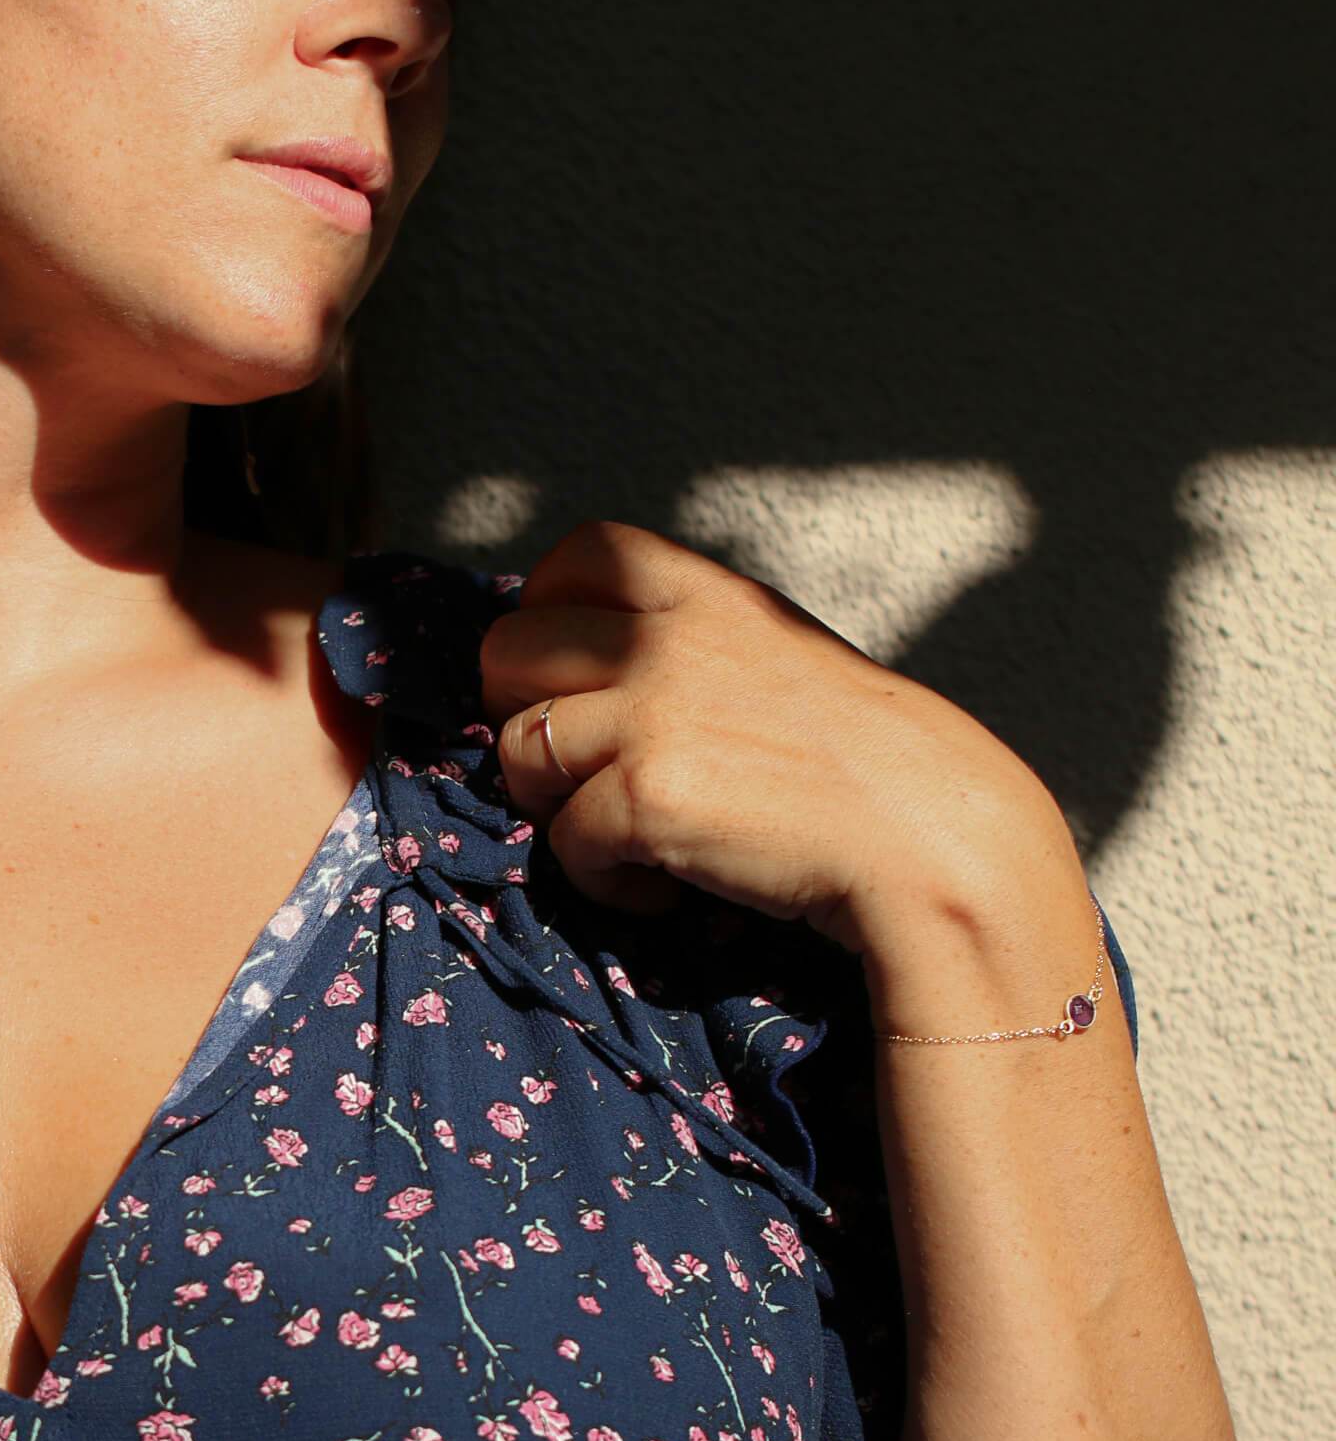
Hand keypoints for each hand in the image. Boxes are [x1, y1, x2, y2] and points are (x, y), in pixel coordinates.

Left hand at [477, 520, 1062, 960]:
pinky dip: (603, 880)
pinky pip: (564, 843)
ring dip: (555, 806)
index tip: (574, 676)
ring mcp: (652, 714)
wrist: (935, 843)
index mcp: (710, 595)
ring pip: (516, 749)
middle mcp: (669, 640)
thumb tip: (595, 664)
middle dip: (521, 715)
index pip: (579, 553)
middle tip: (582, 768)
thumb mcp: (781, 660)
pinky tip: (666, 887)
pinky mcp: (645, 796)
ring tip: (628, 835)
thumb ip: (695, 644)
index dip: (547, 613)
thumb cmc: (868, 767)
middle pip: (506, 650)